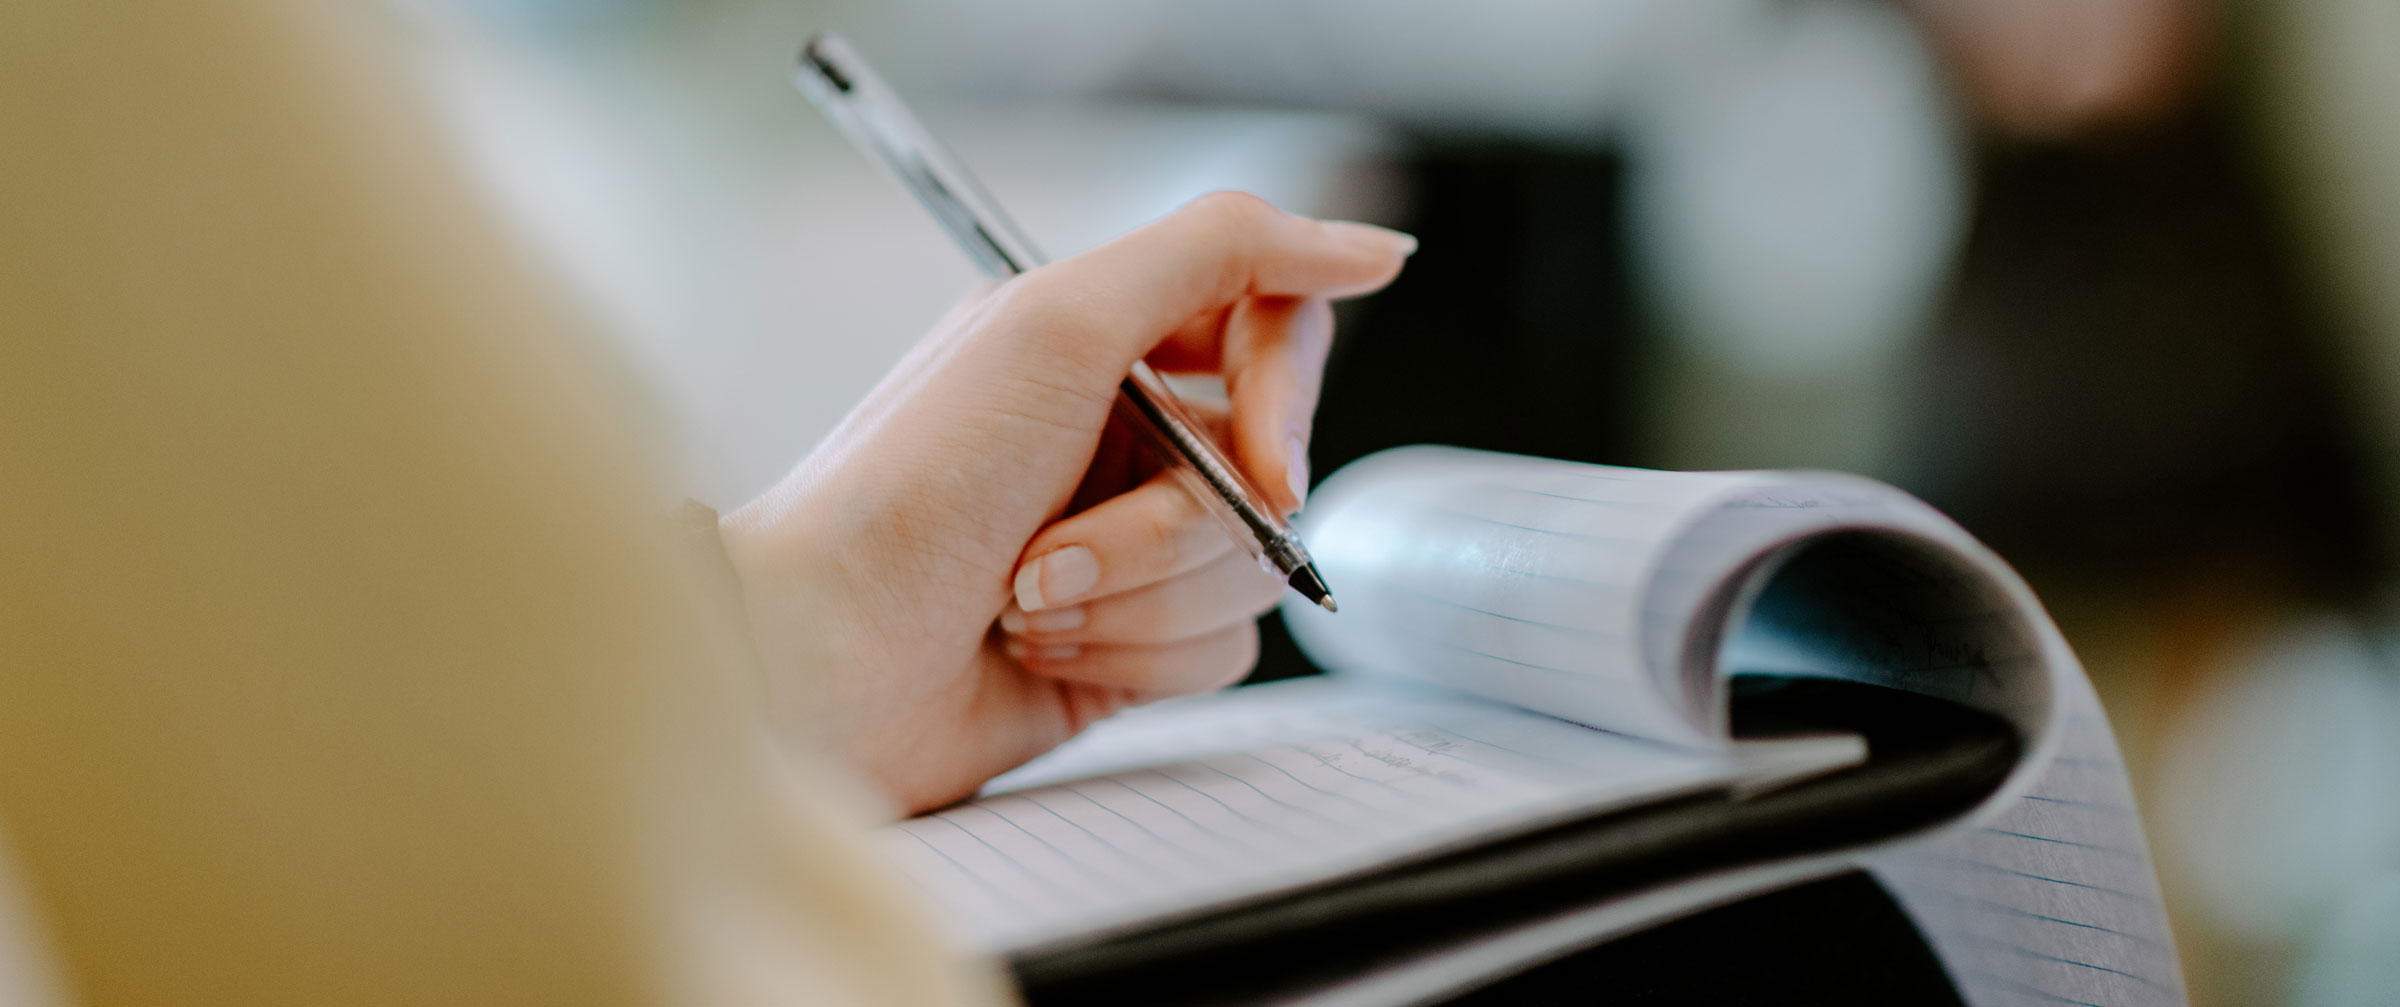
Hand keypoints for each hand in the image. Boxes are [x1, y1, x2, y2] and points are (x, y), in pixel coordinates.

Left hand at [722, 193, 1411, 813]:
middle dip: (1174, 527)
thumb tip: (1371, 246)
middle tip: (1065, 543)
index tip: (1258, 460)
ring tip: (1024, 597)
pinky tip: (1038, 645)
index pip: (1277, 328)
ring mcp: (1132, 544)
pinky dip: (1134, 655)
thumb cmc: (906, 486)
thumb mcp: (1059, 322)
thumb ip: (1226, 251)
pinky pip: (1221, 651)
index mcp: (1109, 339)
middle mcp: (1126, 434)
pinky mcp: (1132, 643)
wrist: (818, 658)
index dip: (1285, 400)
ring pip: (1250, 571)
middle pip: (1273, 468)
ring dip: (1137, 597)